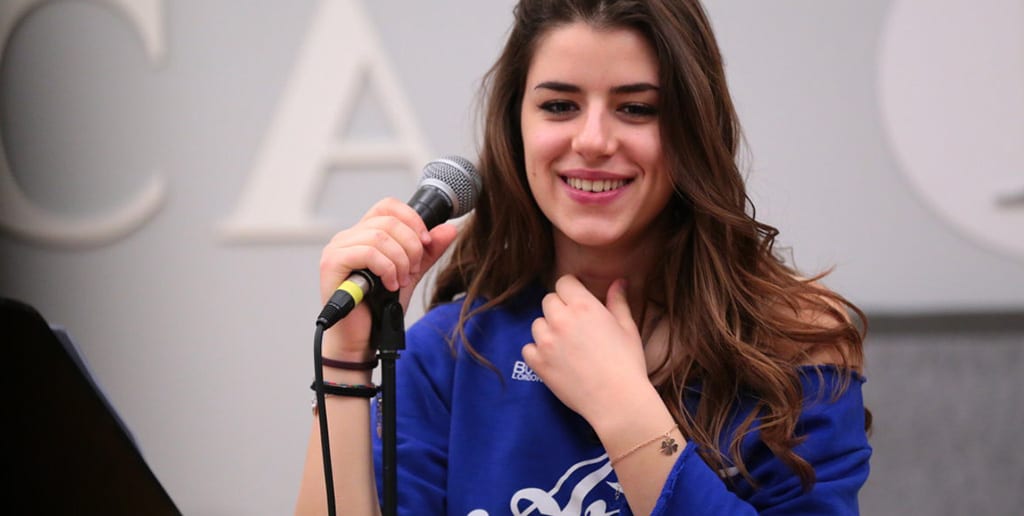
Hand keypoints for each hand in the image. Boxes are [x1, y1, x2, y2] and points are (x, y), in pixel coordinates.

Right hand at [318, 198, 457, 358]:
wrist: (363, 339)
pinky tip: (389, 285)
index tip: (426, 243)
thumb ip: (428, 252)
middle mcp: (348, 237)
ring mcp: (337, 249)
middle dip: (411, 246)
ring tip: (401, 280)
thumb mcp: (411, 274)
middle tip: (413, 270)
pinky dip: (386, 268)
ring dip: (400, 260)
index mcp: (364, 234)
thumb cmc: (379, 308)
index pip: (388, 206)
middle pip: (388, 221)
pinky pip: (367, 253)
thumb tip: (449, 228)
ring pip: (379, 236)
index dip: (412, 219)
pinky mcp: (332, 264)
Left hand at [522, 275, 652, 427]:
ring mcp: (546, 342)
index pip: (564, 282)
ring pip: (537, 324)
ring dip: (548, 330)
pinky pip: (528, 348)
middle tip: (574, 325)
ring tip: (566, 345)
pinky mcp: (538, 363)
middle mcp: (561, 320)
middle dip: (559, 308)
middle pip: (548, 301)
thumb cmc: (627, 364)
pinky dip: (538, 352)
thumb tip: (618, 281)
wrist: (617, 400)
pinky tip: (555, 359)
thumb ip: (618, 301)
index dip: (571, 290)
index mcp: (584, 306)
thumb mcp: (627, 328)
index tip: (577, 300)